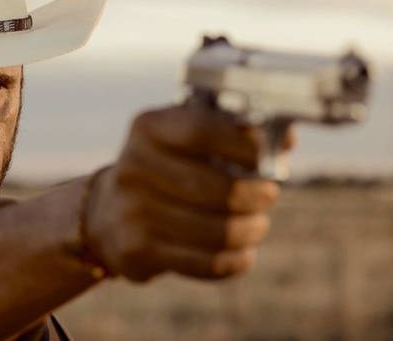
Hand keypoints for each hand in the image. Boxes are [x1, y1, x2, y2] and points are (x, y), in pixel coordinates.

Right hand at [86, 105, 293, 281]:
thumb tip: (286, 139)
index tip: (267, 155)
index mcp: (147, 129)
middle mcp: (133, 168)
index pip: (202, 132)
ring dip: (251, 230)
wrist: (106, 213)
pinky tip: (242, 252)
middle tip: (268, 196)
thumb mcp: (182, 138)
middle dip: (257, 196)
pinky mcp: (137, 252)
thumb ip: (231, 132)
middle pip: (218, 189)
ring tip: (256, 225)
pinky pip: (206, 263)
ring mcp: (132, 213)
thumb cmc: (165, 169)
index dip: (244, 145)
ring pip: (218, 231)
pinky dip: (235, 260)